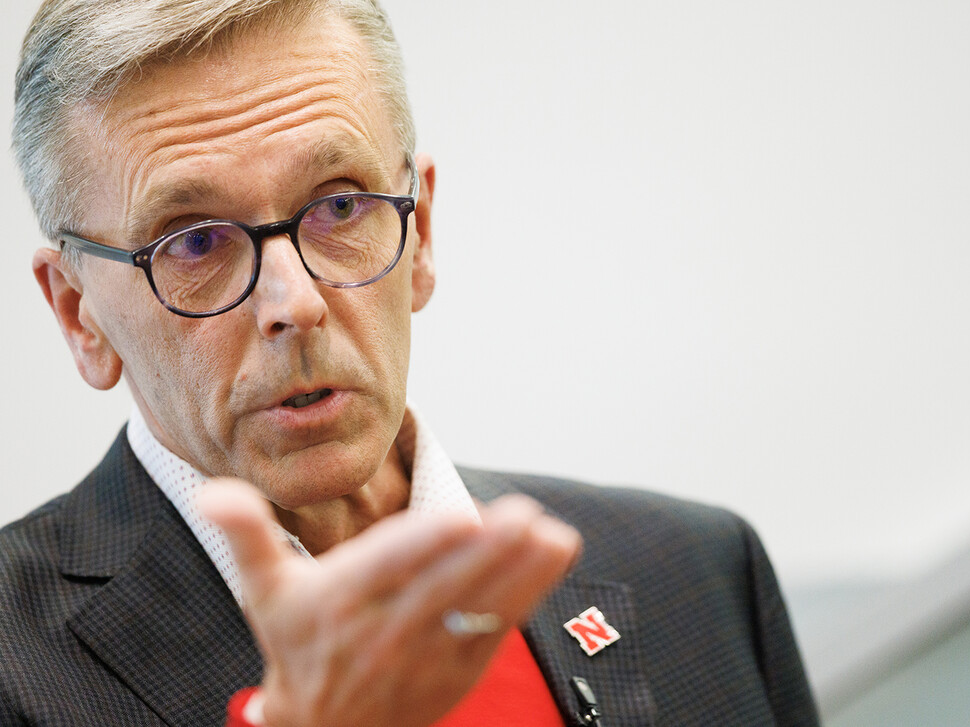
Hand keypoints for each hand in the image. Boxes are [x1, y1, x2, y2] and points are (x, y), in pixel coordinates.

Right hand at [199, 479, 581, 726]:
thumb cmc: (296, 645)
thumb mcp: (263, 592)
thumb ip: (247, 536)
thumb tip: (213, 489)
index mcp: (341, 601)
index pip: (388, 567)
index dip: (426, 544)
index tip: (464, 518)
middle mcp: (386, 630)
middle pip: (444, 587)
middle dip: (488, 552)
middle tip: (524, 514)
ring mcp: (428, 654)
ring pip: (479, 608)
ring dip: (521, 571)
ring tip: (553, 534)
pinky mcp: (460, 669)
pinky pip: (498, 627)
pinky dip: (530, 593)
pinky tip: (555, 553)